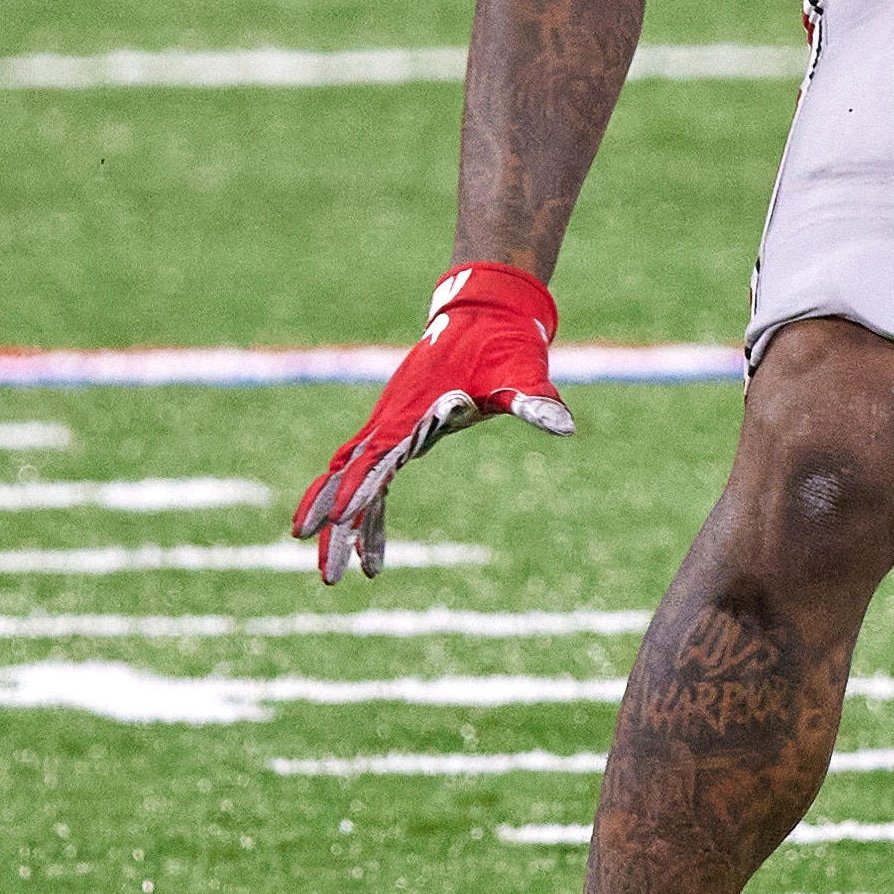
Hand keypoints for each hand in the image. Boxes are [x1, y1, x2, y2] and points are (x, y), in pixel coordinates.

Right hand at [292, 264, 575, 581]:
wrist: (488, 314)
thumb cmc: (505, 344)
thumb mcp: (523, 372)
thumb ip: (535, 401)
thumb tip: (564, 425)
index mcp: (413, 411)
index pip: (375, 457)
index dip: (357, 490)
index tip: (340, 522)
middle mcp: (391, 421)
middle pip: (348, 479)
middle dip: (336, 528)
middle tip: (329, 578)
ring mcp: (390, 426)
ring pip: (350, 481)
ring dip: (341, 527)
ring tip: (335, 577)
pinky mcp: (398, 431)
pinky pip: (370, 477)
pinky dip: (366, 512)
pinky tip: (371, 552)